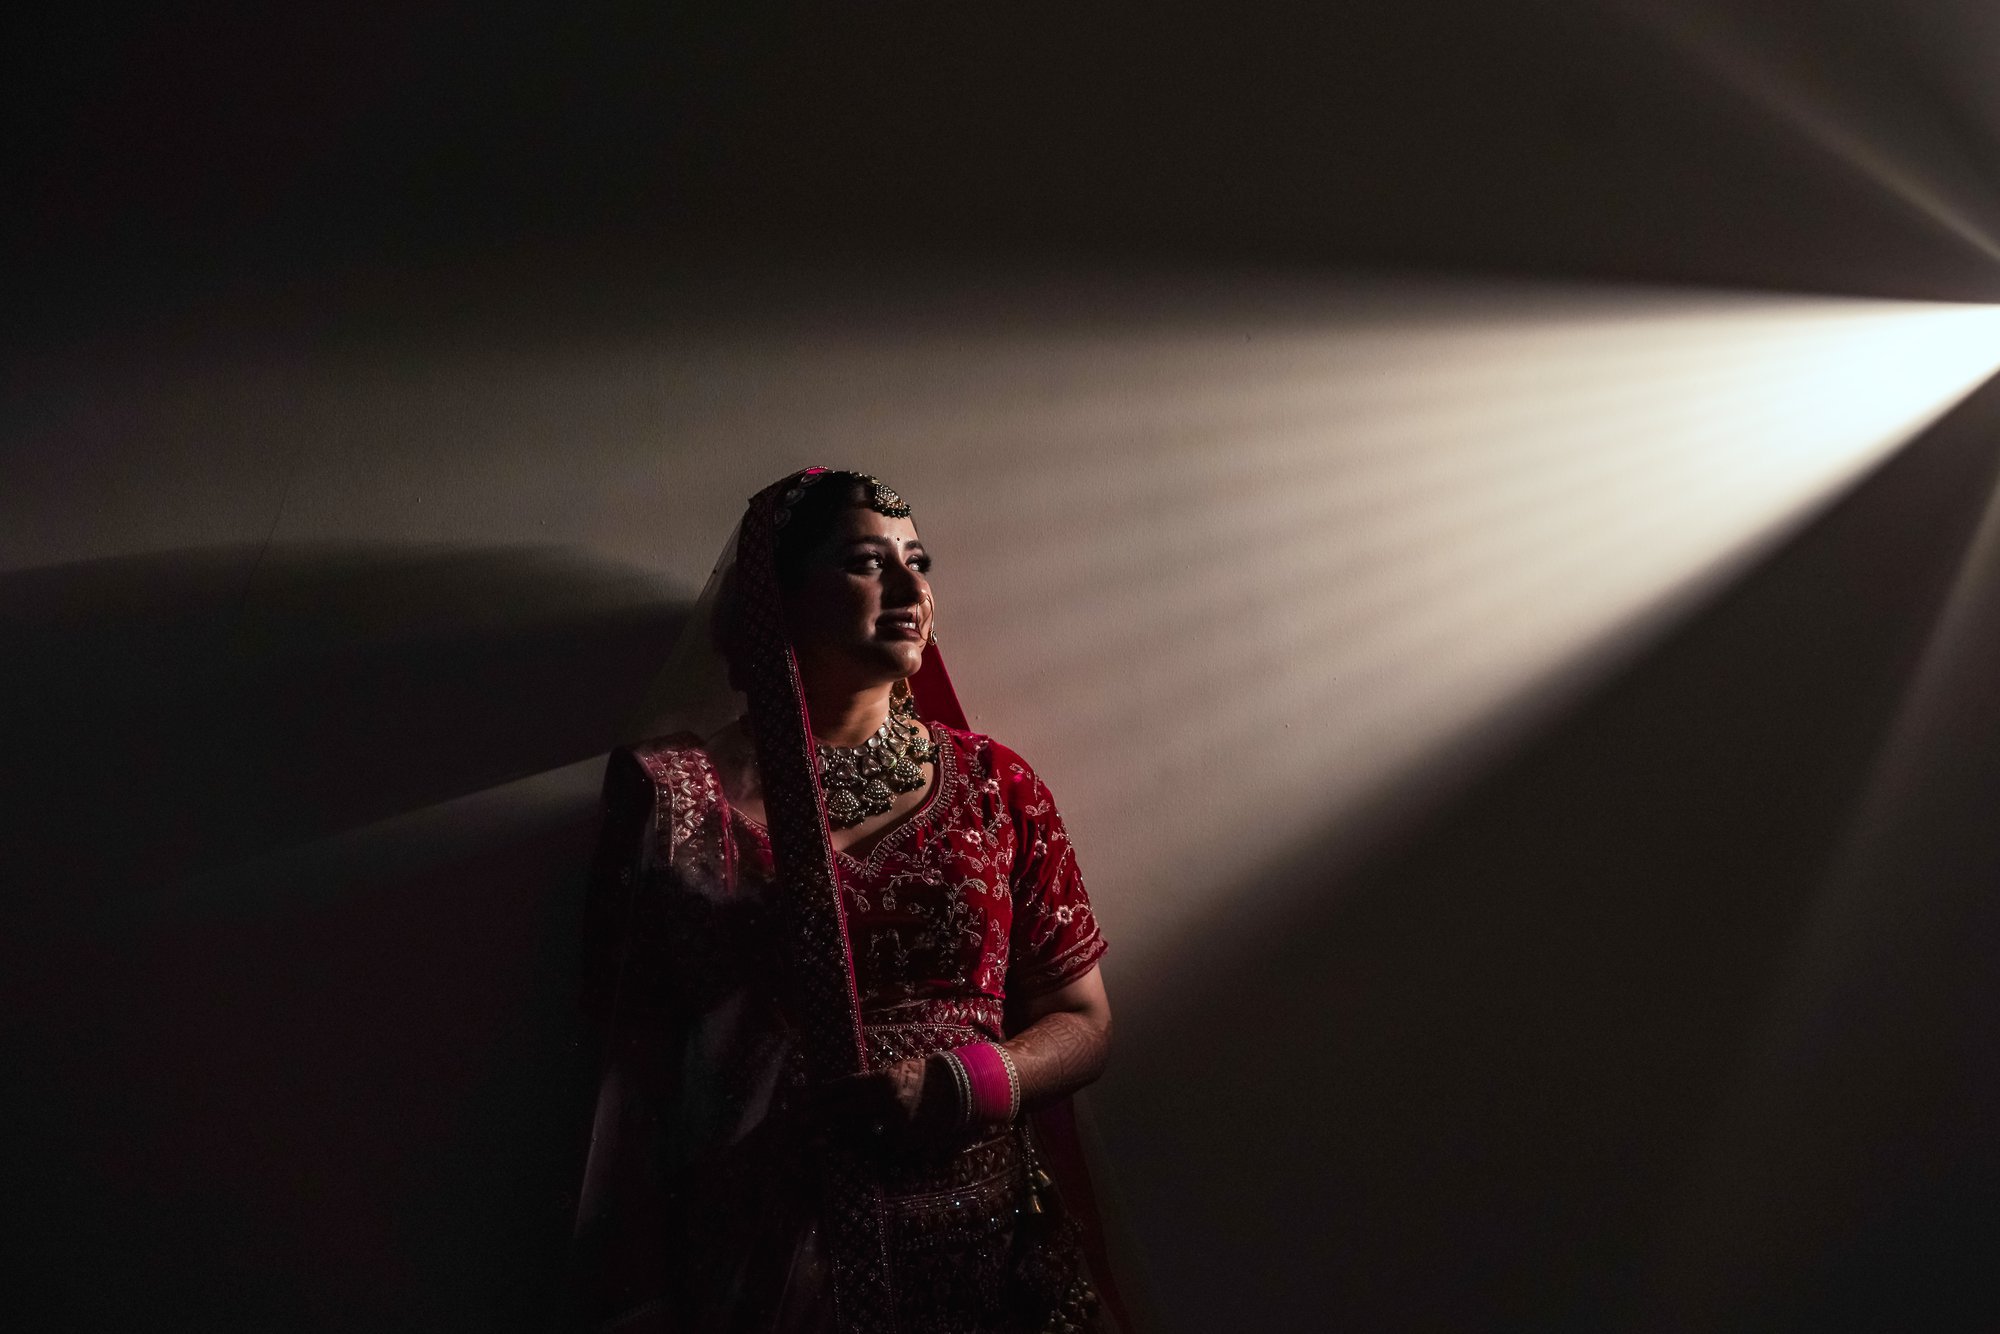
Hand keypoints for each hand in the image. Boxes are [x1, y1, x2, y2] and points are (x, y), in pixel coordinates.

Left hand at [810, 1056, 956, 1150]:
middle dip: (820, 1116)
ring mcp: (897, 1126)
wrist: (963, 1090)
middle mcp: (887, 1104)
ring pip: (858, 1135)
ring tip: (814, 1143)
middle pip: (845, 1112)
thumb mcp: (899, 1069)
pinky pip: (881, 1148)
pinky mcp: (908, 1143)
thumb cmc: (928, 1075)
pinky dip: (866, 1150)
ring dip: (835, 1139)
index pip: (846, 1087)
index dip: (824, 1093)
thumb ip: (874, 1081)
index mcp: (884, 1081)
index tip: (805, 1097)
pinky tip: (848, 1154)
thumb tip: (847, 1090)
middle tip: (797, 1122)